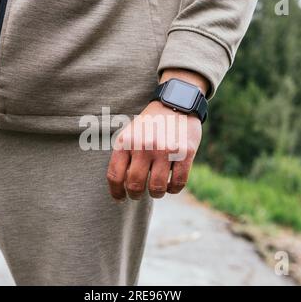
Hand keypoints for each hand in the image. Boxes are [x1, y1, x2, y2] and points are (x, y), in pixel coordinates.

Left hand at [106, 68, 206, 200]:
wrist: (176, 102)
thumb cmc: (150, 125)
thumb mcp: (130, 133)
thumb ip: (124, 156)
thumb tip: (121, 188)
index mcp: (126, 141)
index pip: (115, 175)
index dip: (116, 192)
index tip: (120, 198)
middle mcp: (144, 145)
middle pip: (135, 185)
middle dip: (135, 195)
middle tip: (138, 195)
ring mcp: (165, 149)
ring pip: (157, 188)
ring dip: (156, 193)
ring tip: (157, 190)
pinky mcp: (185, 153)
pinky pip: (178, 183)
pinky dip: (173, 189)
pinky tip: (171, 186)